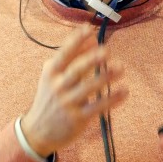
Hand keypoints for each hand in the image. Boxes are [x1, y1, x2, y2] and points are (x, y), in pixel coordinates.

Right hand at [20, 25, 127, 156]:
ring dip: (106, 77)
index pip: (64, 54)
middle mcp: (58, 86)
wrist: (38, 132)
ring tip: (121, 68)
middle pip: (76, 70)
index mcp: (51, 73)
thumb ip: (73, 58)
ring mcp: (67, 103)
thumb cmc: (50, 98)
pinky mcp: (78, 118)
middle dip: (91, 59)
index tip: (89, 29)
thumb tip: (93, 40)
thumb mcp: (54, 77)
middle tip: (107, 51)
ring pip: (88, 88)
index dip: (76, 40)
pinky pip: (97, 107)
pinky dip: (112, 99)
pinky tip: (124, 91)